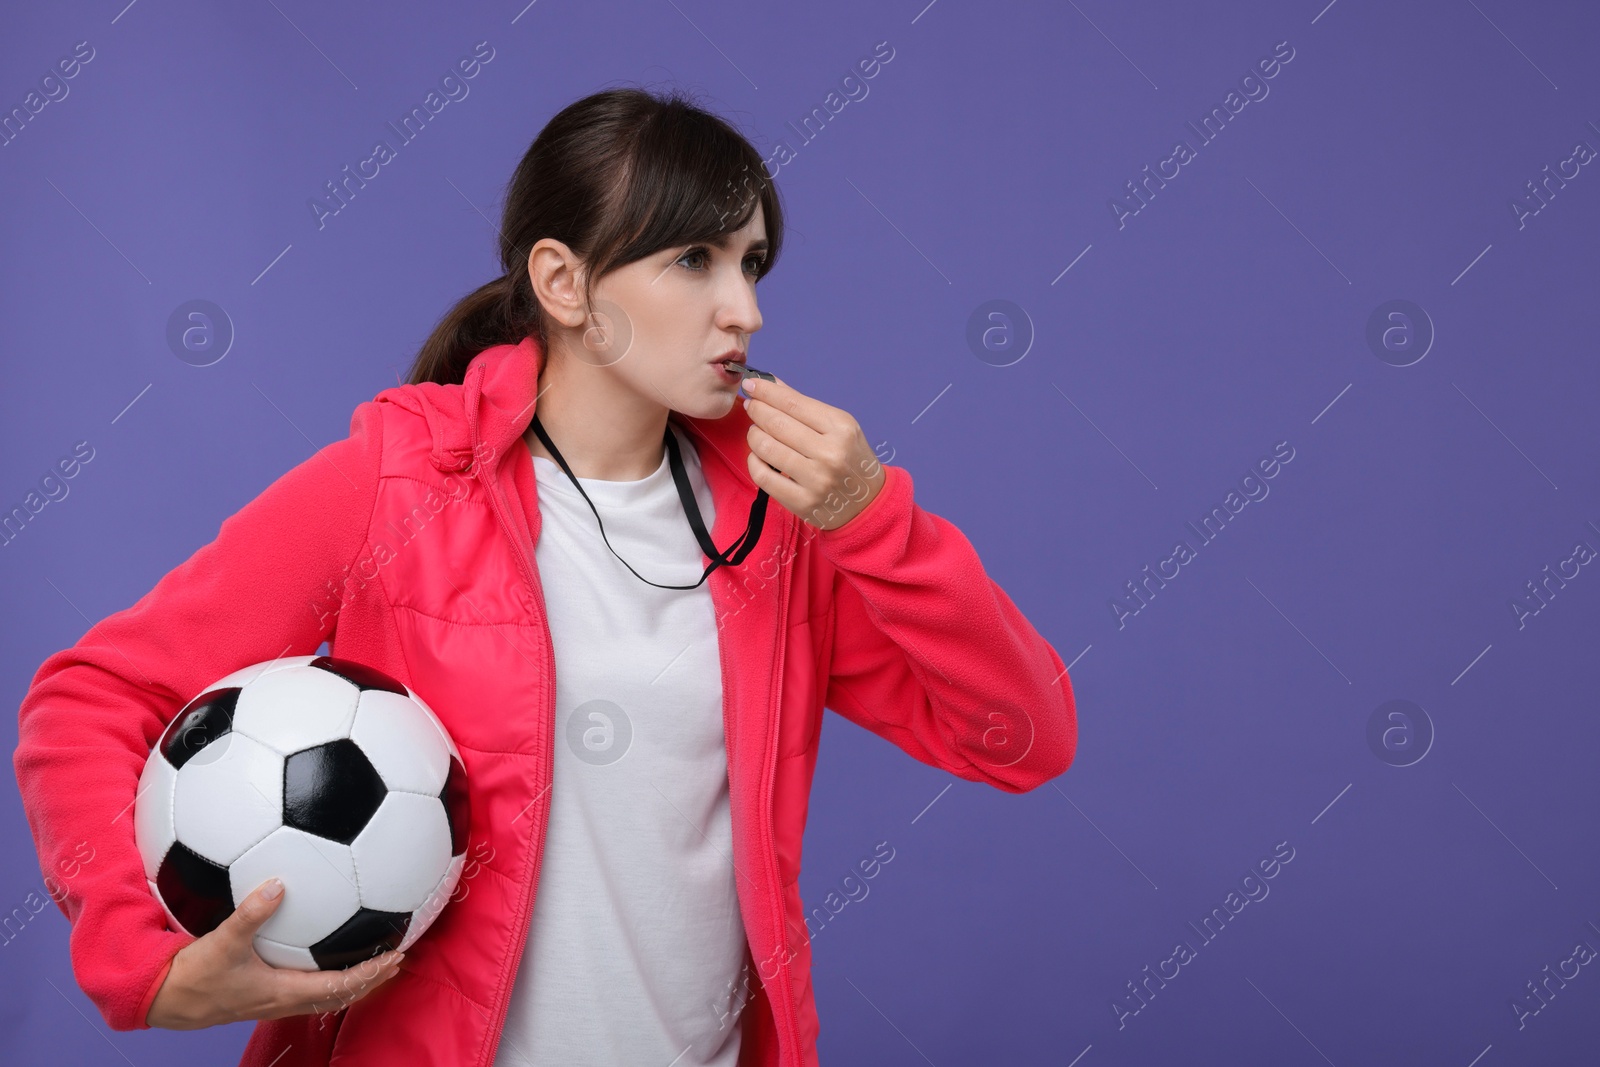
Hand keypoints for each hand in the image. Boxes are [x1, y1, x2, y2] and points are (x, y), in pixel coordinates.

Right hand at [145, 878, 403, 1029]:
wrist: (165, 1000)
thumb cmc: (194, 976)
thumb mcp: (222, 941)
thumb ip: (251, 913)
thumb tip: (278, 885)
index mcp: (284, 992)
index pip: (341, 986)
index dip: (371, 972)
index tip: (397, 955)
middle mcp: (285, 1000)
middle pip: (342, 994)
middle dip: (372, 977)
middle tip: (399, 957)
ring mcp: (275, 999)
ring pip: (326, 994)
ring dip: (354, 978)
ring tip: (375, 957)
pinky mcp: (264, 993)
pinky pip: (307, 986)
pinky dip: (328, 974)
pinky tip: (326, 949)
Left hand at [741, 375, 886, 531]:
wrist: (868, 502)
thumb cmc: (851, 459)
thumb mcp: (839, 426)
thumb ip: (804, 405)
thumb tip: (771, 383)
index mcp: (841, 428)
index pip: (793, 403)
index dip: (767, 391)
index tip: (752, 384)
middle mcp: (830, 453)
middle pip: (777, 424)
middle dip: (757, 410)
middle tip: (751, 406)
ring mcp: (816, 480)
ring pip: (767, 448)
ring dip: (754, 435)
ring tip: (756, 431)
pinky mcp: (802, 502)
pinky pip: (763, 476)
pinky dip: (754, 461)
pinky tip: (758, 455)